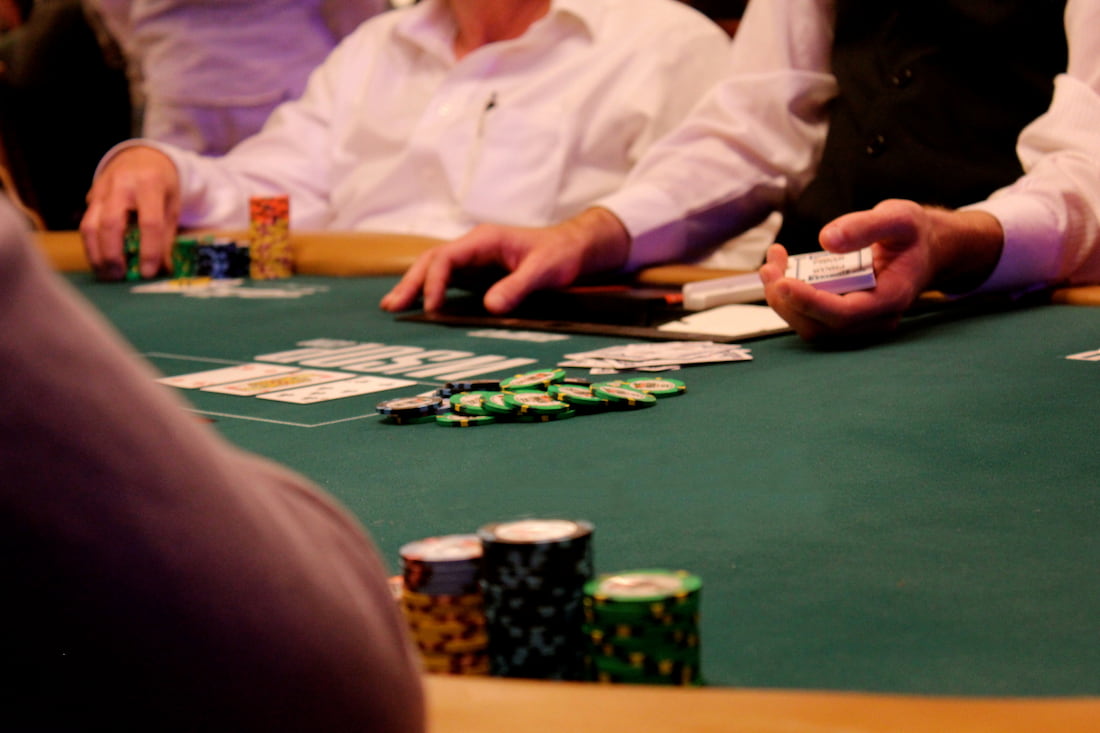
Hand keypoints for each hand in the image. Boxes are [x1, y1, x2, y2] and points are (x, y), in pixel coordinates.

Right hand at [80, 146, 180, 280]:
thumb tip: (163, 270)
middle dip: (113, 254)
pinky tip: (100, 261)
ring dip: (96, 254)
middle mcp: (121, 185)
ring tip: (106, 274)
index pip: (149, 222)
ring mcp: (101, 189)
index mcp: (150, 185)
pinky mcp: (90, 196)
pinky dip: (92, 246)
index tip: (147, 272)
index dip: (149, 250)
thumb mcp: (172, 206)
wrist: (141, 157)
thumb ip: (166, 237)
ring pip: (89, 225)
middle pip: (110, 224)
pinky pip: (86, 224)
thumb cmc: (161, 185)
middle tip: (119, 276)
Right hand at [380, 207, 631, 313]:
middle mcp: (474, 246)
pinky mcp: (478, 270)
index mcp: (484, 240)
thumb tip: (490, 308)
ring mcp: (474, 257)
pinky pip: (447, 277)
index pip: (446, 258)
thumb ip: (518, 287)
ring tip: (392, 306)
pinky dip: (430, 289)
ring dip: (414, 285)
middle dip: (410, 283)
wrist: (575, 247)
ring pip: (435, 268)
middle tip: (390, 307)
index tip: (431, 308)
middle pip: (431, 261)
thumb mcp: (544, 270)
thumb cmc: (561, 254)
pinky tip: (419, 306)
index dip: (434, 283)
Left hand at [760, 199, 1002, 342]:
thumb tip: (826, 240)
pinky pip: (810, 316)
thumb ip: (866, 226)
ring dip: (783, 298)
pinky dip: (790, 296)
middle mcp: (875, 319)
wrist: (926, 250)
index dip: (810, 302)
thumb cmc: (913, 234)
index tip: (782, 281)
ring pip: (810, 325)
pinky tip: (782, 268)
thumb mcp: (898, 217)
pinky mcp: (843, 318)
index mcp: (892, 298)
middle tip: (769, 265)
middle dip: (787, 300)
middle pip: (820, 327)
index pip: (844, 314)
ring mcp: (859, 323)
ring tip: (772, 262)